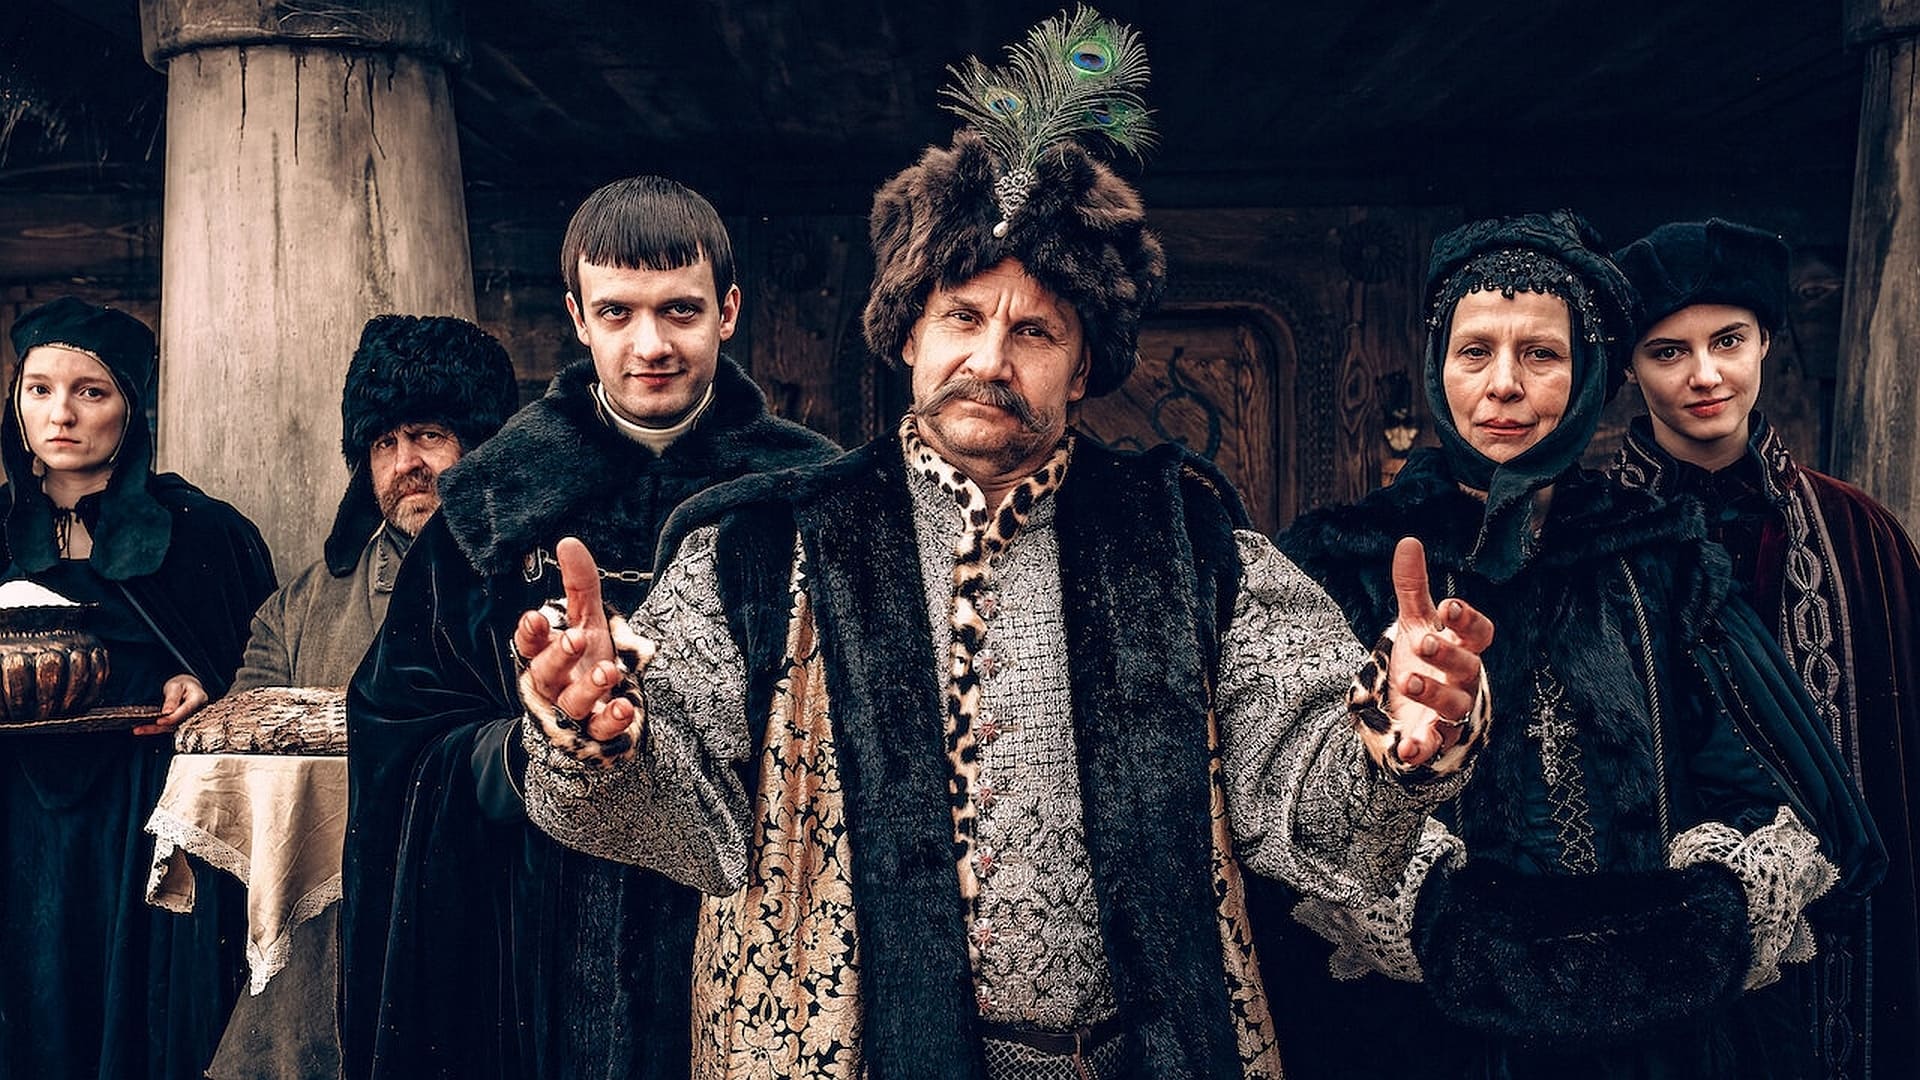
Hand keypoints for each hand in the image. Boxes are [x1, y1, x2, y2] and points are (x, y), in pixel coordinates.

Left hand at [134, 674, 207, 735]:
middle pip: (177, 722)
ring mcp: (188, 720)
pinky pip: (167, 727)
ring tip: (138, 729)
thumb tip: (167, 712)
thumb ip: (172, 698)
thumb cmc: (183, 684)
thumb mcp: (176, 686)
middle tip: (142, 728)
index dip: (172, 718)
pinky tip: (142, 729)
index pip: (185, 711)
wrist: (186, 687)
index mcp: (198, 700)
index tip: (159, 721)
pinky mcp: (180, 724)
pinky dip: (154, 729)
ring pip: (170, 727)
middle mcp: (195, 712)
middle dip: (158, 727)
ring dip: (153, 730)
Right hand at [514, 537, 649, 745]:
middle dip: (560, 656)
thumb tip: (568, 542)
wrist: (598, 714)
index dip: (531, 633)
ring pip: (573, 703)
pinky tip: (625, 707)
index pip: (530, 645)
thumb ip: (578, 586)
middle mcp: (555, 685)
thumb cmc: (586, 663)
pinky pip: (600, 731)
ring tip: (608, 672)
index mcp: (547, 656)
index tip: (536, 619)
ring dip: (589, 688)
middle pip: (546, 672)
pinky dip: (612, 720)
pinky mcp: (595, 735)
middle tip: (576, 638)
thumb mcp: (587, 620)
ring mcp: (573, 713)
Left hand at [1379, 537, 1493, 769]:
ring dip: (1434, 693)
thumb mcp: (1415, 622)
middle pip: (1467, 666)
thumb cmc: (1424, 659)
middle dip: (1447, 654)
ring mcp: (1450, 710)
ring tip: (1408, 681)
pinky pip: (1433, 745)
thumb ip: (1413, 587)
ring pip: (1453, 704)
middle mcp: (1462, 678)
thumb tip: (1408, 541)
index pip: (1478, 632)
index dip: (1467, 620)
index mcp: (1461, 646)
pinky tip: (1405, 748)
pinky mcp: (1433, 737)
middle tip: (1424, 641)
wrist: (1414, 706)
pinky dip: (1421, 747)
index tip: (1449, 606)